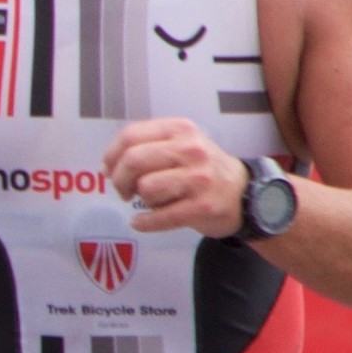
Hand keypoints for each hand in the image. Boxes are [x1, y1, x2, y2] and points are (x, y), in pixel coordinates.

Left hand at [105, 118, 247, 238]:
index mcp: (181, 130)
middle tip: (124, 191)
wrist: (245, 193)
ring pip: (146, 188)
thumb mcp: (181, 145)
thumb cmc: (202, 169)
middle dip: (119, 179)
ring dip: (141, 200)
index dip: (111, 155)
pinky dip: (144, 222)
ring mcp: (199, 179)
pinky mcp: (203, 207)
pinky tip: (141, 222)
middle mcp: (191, 150)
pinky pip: (160, 216)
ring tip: (151, 201)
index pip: (131, 135)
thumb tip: (106, 166)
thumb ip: (146, 147)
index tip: (108, 169)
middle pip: (133, 160)